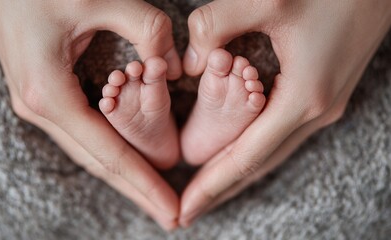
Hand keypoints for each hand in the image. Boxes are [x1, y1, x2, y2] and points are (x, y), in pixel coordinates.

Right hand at [0, 0, 181, 229]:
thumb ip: (147, 29)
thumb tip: (173, 66)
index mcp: (51, 94)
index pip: (109, 154)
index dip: (144, 184)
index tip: (172, 210)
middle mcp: (40, 108)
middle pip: (98, 163)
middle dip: (137, 190)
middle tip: (170, 216)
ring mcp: (37, 103)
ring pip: (88, 151)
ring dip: (122, 174)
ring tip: (152, 195)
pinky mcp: (42, 92)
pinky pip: (80, 133)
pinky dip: (106, 151)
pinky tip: (125, 160)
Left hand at [180, 0, 390, 225]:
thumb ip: (215, 26)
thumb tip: (190, 64)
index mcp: (300, 99)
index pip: (244, 159)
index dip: (211, 187)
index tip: (184, 211)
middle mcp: (315, 112)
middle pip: (257, 165)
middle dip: (219, 189)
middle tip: (186, 211)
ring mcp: (323, 106)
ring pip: (270, 153)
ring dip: (236, 173)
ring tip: (206, 190)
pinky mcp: (324, 94)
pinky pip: (282, 135)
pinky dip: (254, 151)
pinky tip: (238, 152)